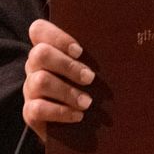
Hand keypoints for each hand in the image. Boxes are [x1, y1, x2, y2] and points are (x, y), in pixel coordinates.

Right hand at [23, 19, 94, 143]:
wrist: (83, 124)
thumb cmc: (91, 86)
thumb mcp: (92, 66)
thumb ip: (95, 53)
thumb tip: (124, 39)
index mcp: (48, 49)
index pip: (38, 30)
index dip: (57, 37)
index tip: (80, 51)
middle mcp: (34, 66)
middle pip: (40, 54)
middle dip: (67, 65)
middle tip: (90, 78)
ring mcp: (30, 89)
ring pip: (40, 81)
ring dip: (67, 92)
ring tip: (87, 102)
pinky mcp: (30, 112)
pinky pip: (38, 109)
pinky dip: (61, 112)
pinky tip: (78, 115)